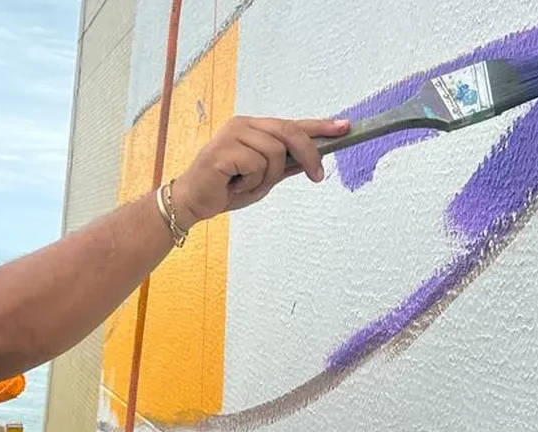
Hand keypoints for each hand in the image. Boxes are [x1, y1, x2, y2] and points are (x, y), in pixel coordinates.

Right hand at [169, 116, 350, 226]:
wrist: (192, 202)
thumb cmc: (226, 188)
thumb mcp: (263, 178)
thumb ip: (285, 165)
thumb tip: (312, 159)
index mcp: (253, 128)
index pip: (291, 124)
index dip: (319, 126)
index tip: (346, 127)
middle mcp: (243, 125)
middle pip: (289, 132)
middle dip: (309, 155)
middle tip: (317, 177)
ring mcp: (232, 134)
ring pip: (275, 152)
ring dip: (267, 177)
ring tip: (247, 185)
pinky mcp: (223, 149)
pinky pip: (257, 164)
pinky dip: (252, 182)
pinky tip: (235, 185)